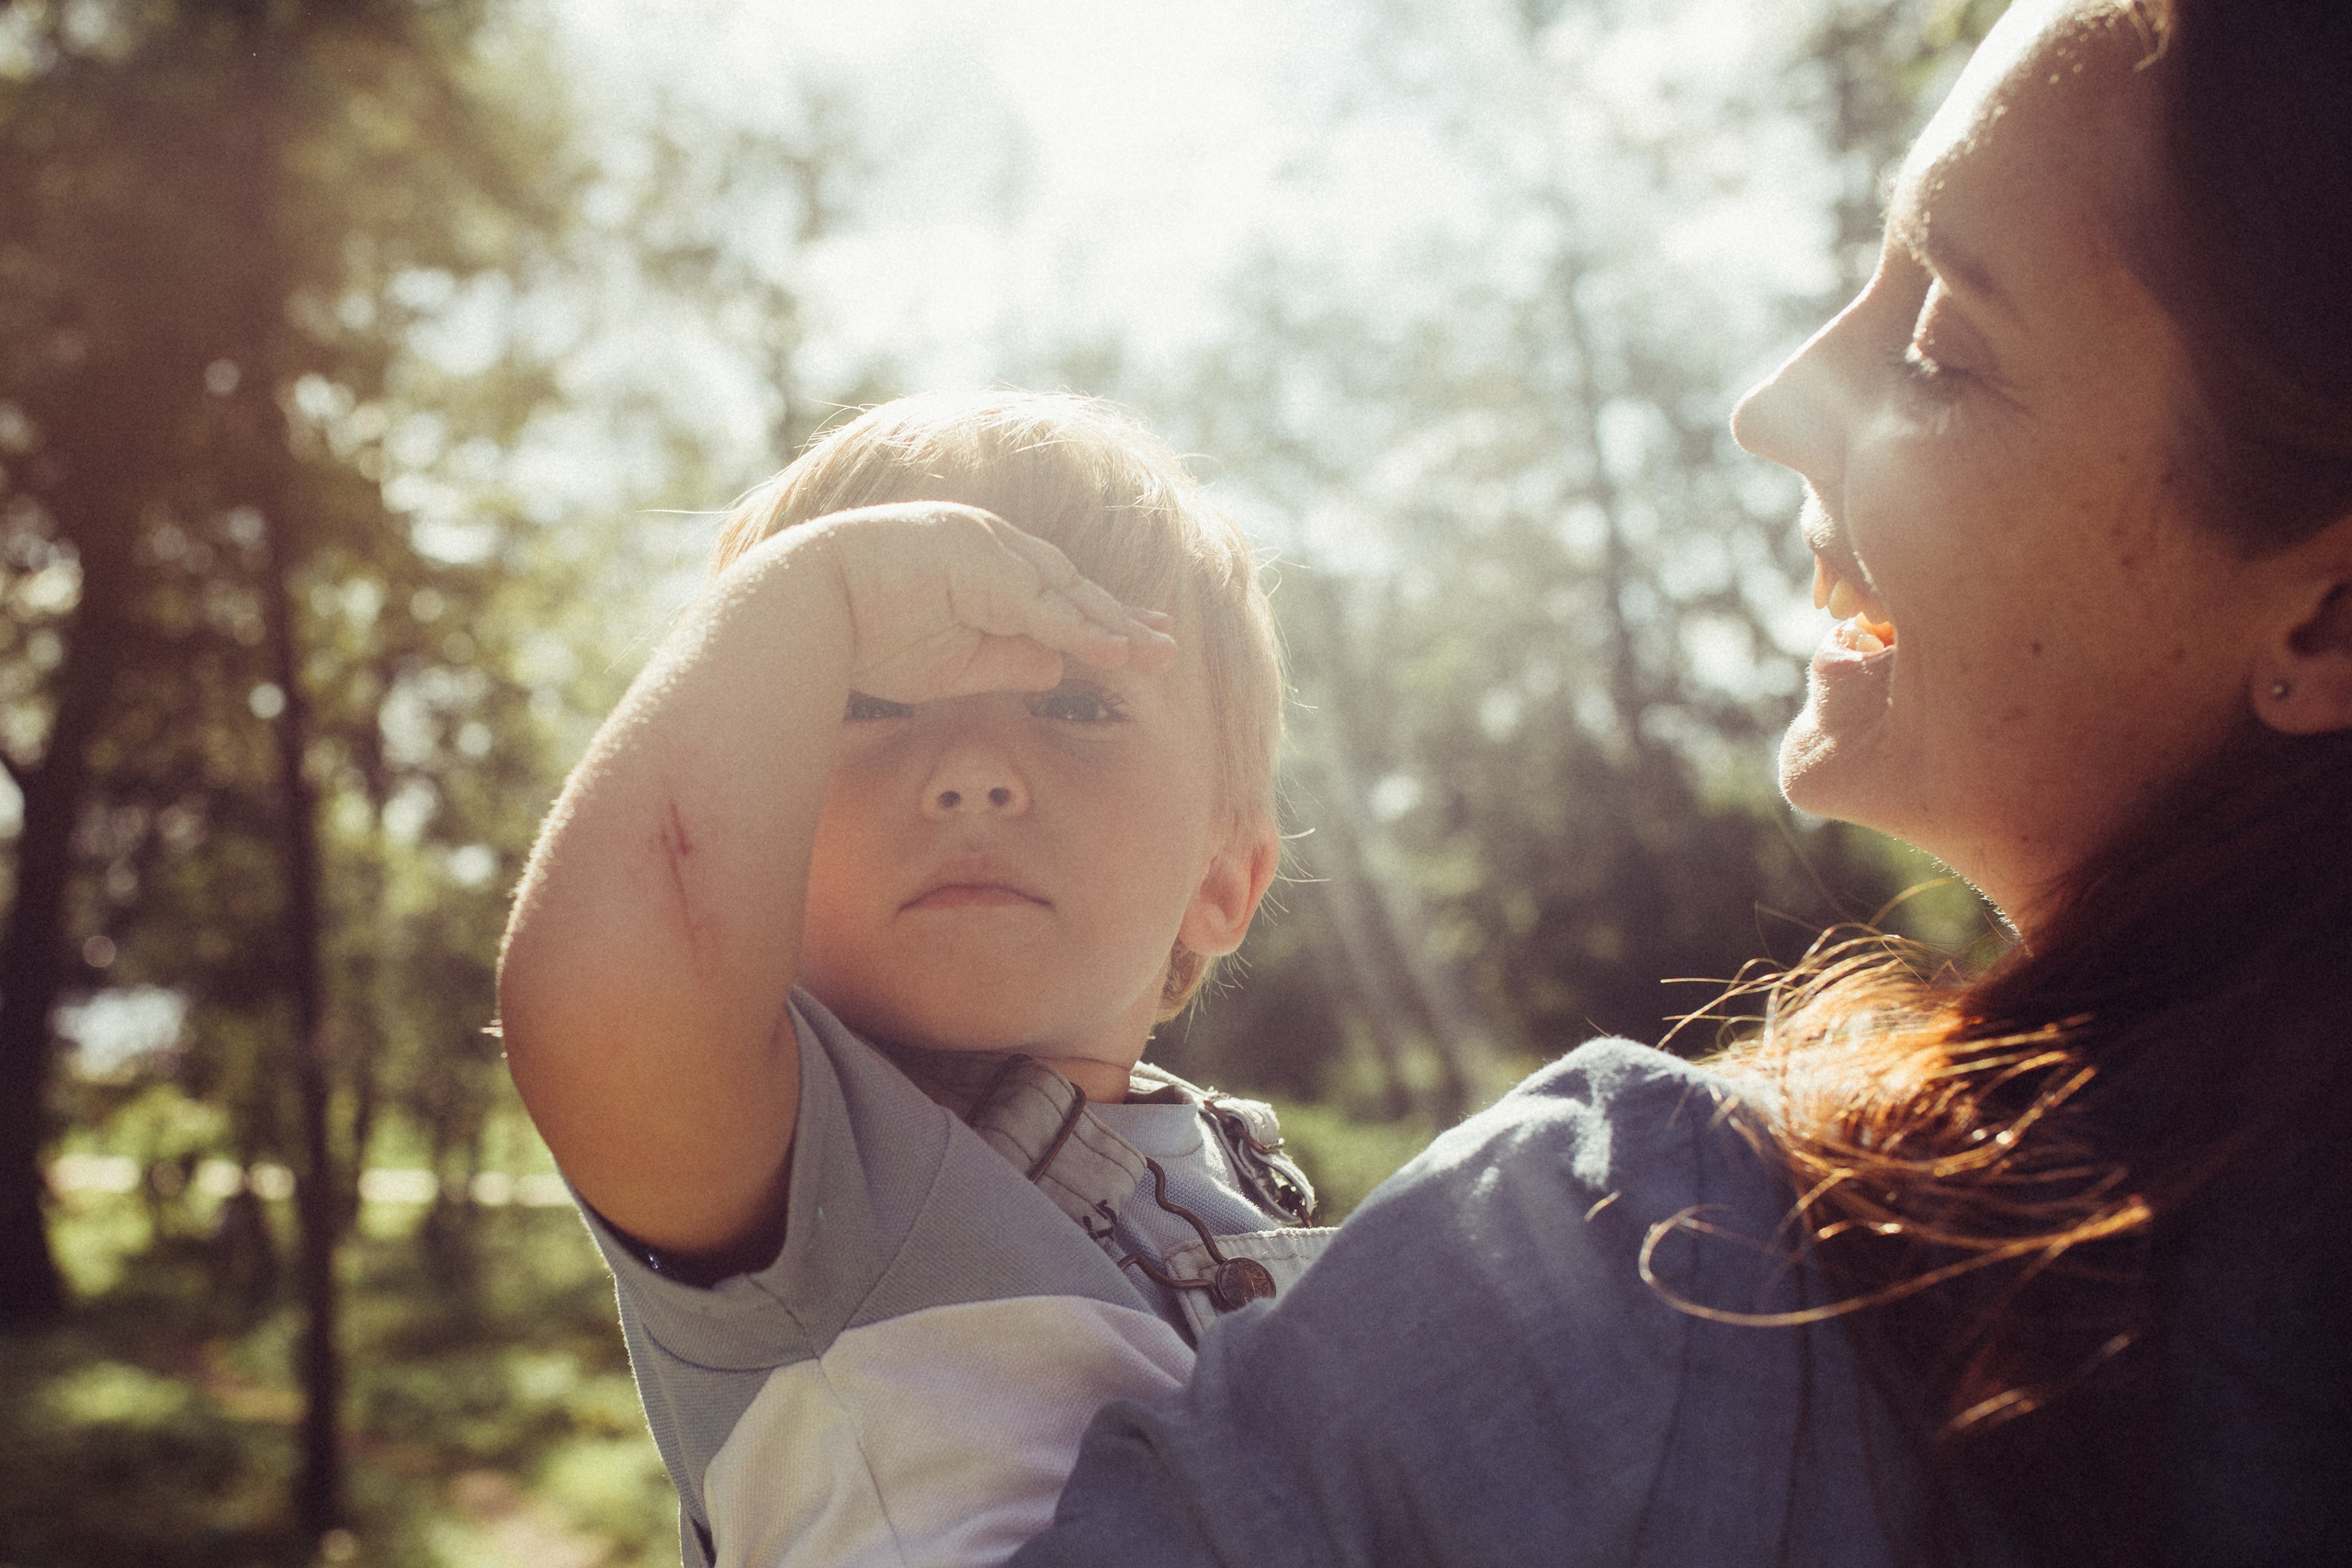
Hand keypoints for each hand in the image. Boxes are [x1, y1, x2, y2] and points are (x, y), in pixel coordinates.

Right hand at [801, 503, 1177, 704]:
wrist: (806, 605)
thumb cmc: (866, 633)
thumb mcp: (957, 661)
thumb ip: (1010, 658)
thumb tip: (1060, 667)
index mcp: (988, 565)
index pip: (1060, 593)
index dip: (1103, 618)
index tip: (1141, 641)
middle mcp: (994, 546)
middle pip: (1074, 586)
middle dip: (1123, 618)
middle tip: (1168, 645)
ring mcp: (986, 547)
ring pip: (1065, 592)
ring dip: (1113, 624)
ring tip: (1156, 652)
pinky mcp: (976, 562)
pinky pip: (1039, 603)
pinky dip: (1080, 626)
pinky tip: (1116, 648)